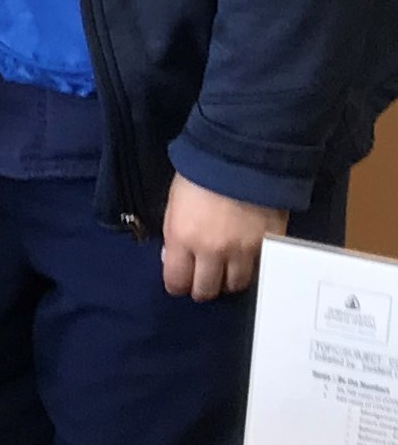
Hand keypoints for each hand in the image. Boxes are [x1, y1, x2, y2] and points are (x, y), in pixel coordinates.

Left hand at [160, 173, 286, 301]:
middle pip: (207, 290)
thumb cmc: (200, 173)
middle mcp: (213, 251)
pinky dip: (254, 267)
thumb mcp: (174, 204)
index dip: (177, 285)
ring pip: (237, 285)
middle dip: (203, 288)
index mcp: (183, 239)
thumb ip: (174, 234)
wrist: (243, 154)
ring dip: (229, 280)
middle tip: (204, 280)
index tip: (180, 283)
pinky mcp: (270, 244)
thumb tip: (173, 256)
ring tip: (227, 271)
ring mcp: (244, 250)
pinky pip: (261, 268)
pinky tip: (248, 258)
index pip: (177, 282)